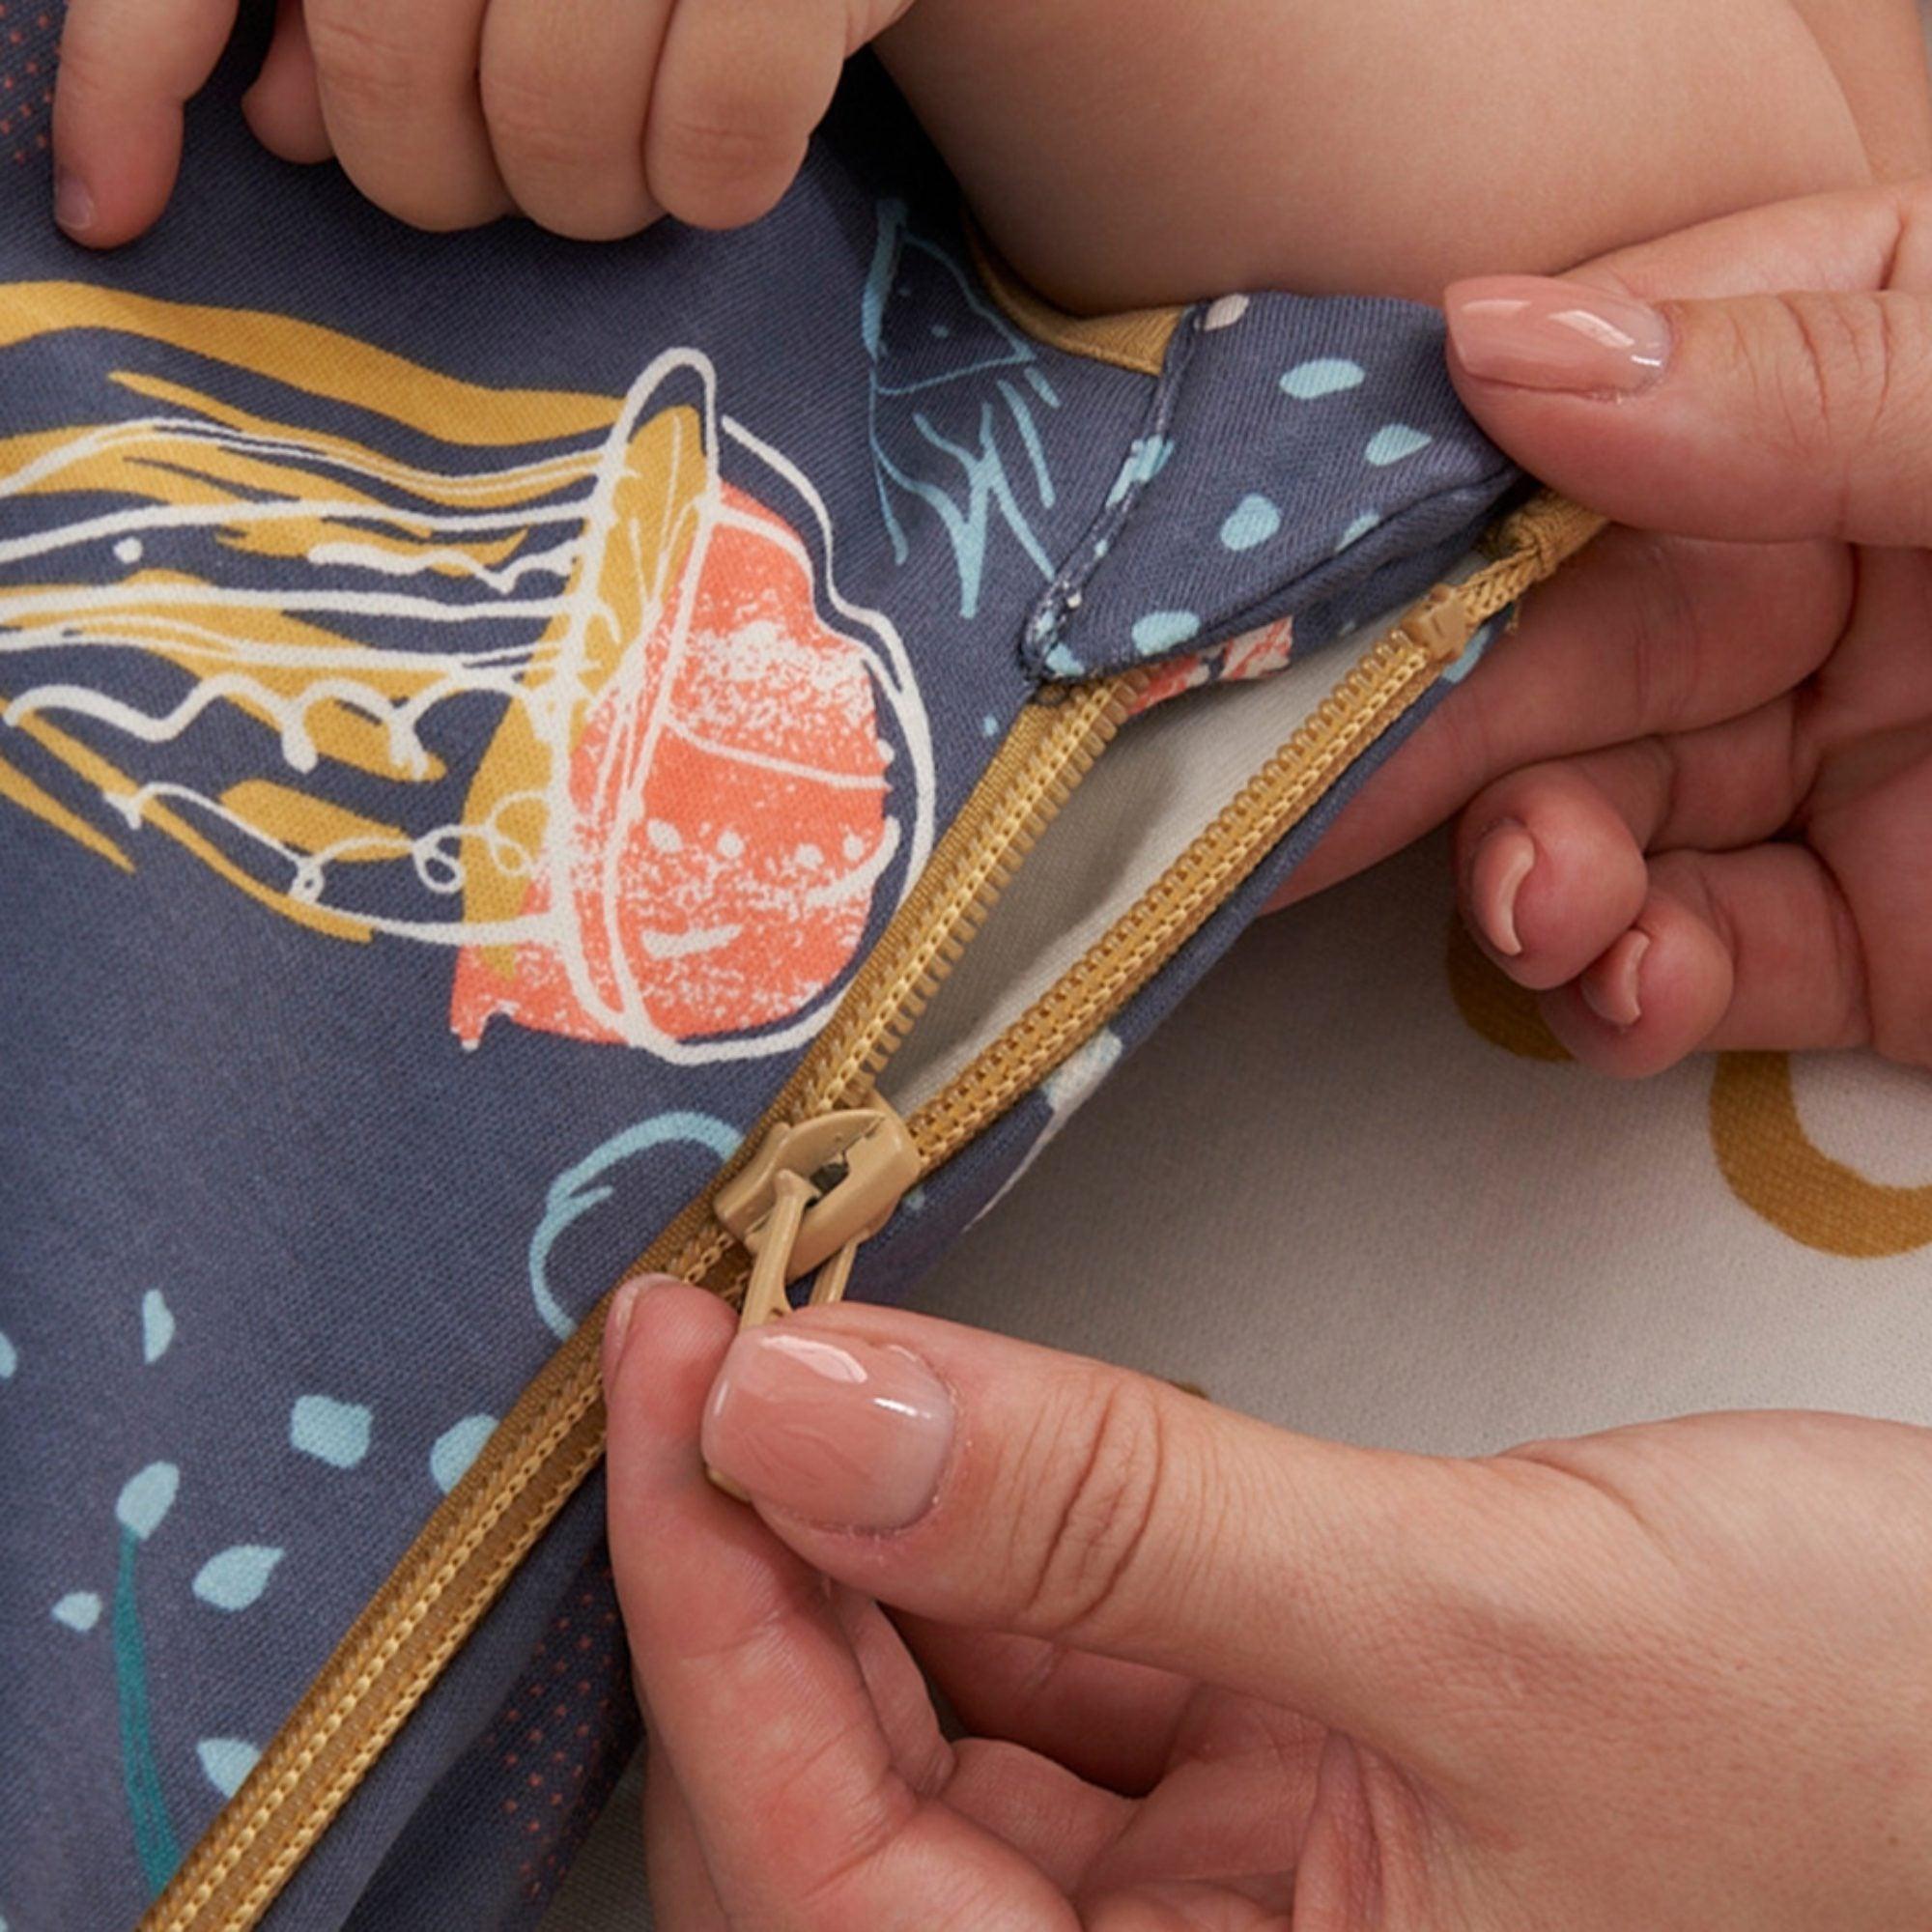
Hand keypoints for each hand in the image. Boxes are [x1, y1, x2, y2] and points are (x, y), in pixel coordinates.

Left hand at [49, 0, 909, 246]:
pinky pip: (719, 148)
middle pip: (390, 83)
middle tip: (503, 162)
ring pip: (559, 136)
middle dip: (436, 177)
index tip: (113, 214)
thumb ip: (339, 7)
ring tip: (628, 147)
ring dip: (590, 199)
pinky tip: (719, 159)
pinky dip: (714, 188)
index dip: (129, 82)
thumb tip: (277, 119)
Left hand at [603, 1276, 1931, 1929]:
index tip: (670, 1379)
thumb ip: (1116, 1517)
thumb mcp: (1484, 1621)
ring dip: (875, 1517)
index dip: (709, 1614)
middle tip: (719, 1328)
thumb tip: (805, 1403)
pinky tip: (986, 1406)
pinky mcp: (1277, 1774)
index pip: (826, 1875)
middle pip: (850, 1796)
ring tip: (824, 1332)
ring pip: (945, 1710)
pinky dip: (1008, 1518)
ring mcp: (1231, 1896)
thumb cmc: (1880, 1760)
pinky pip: (1068, 1650)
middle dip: (766, 1550)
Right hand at [1278, 182, 1931, 1078]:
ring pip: (1596, 813)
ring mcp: (1825, 754)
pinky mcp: (1858, 931)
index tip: (1302, 578)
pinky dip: (1627, 989)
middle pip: (1559, 643)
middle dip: (1441, 730)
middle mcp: (1813, 562)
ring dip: (1531, 878)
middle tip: (1309, 795)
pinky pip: (1690, 959)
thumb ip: (1802, 388)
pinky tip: (1619, 985)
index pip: (1583, 422)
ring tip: (1538, 909)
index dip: (1428, 503)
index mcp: (1854, 382)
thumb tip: (1501, 343)